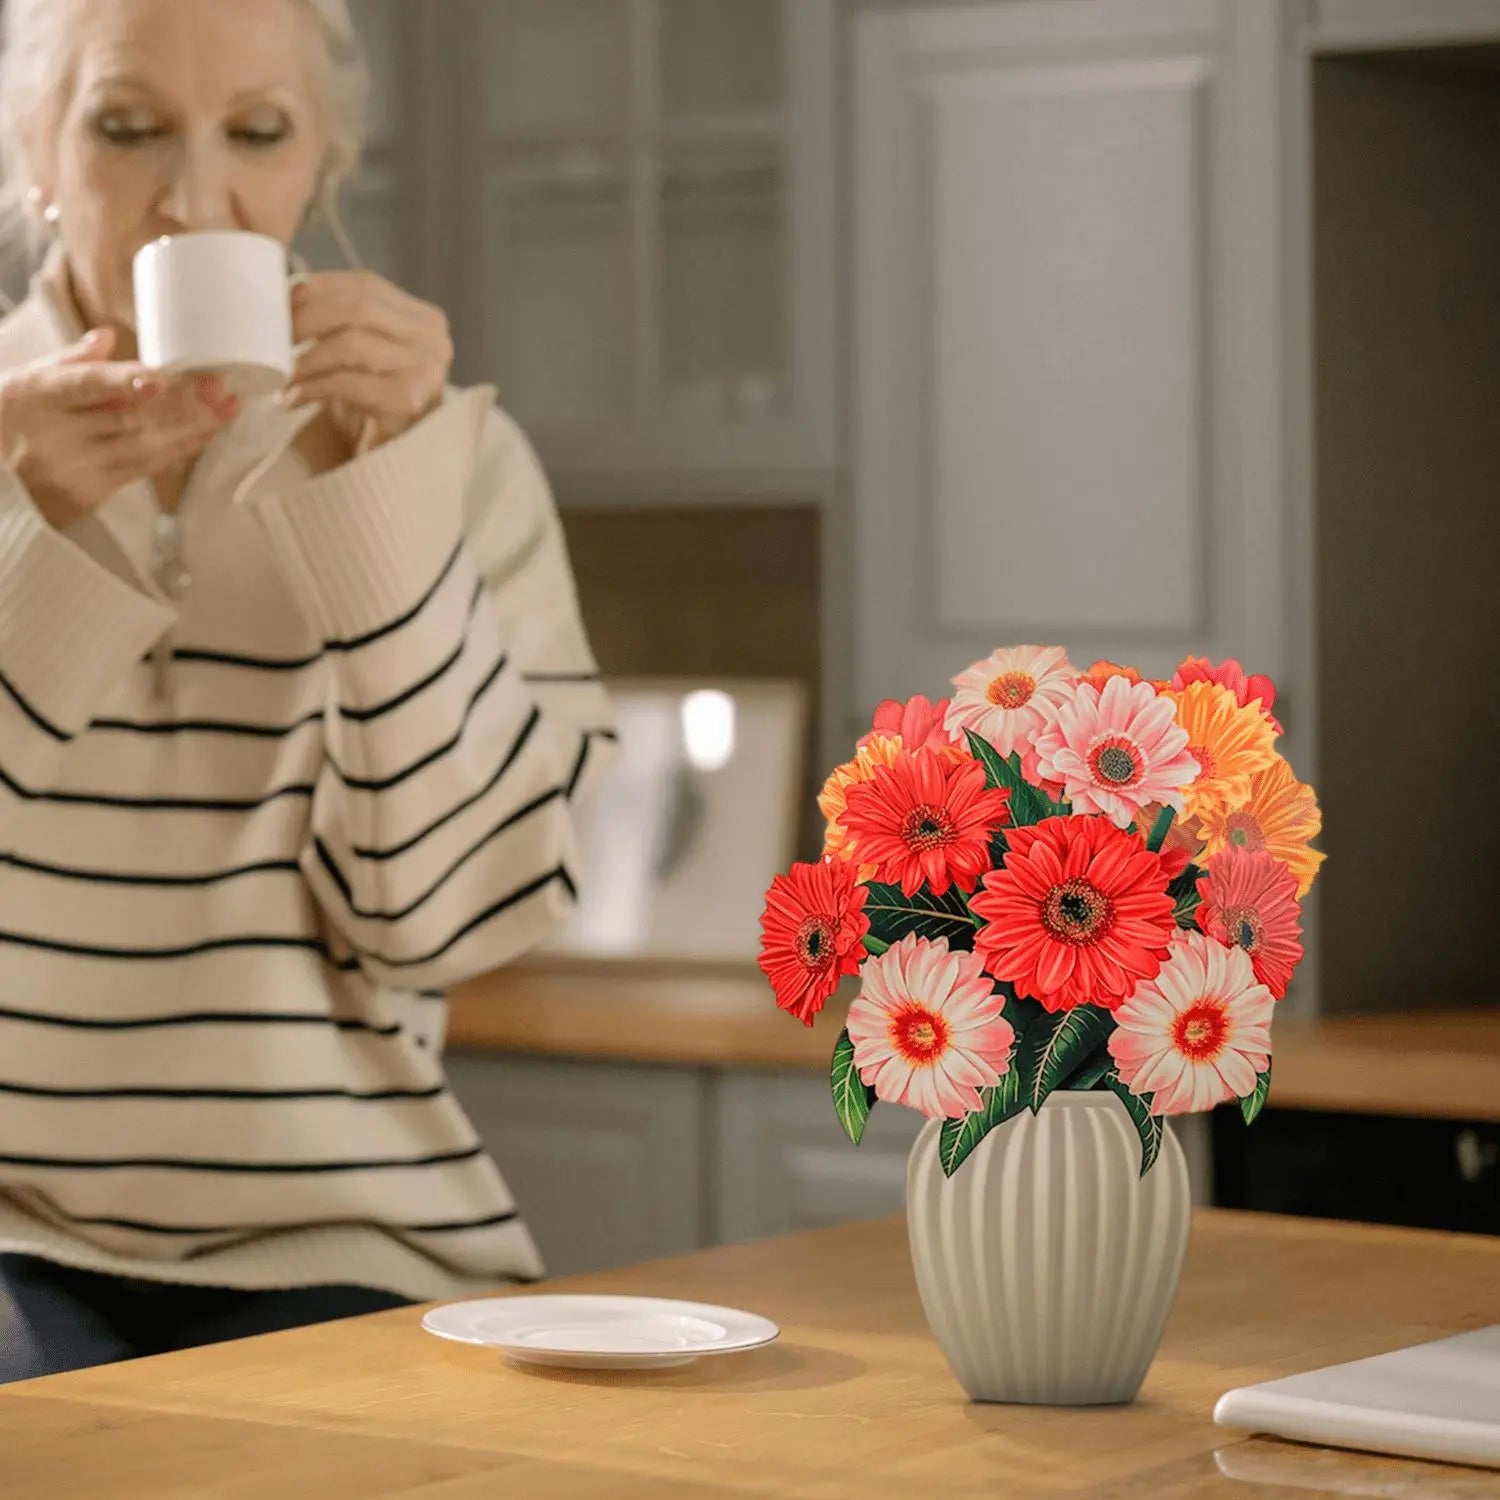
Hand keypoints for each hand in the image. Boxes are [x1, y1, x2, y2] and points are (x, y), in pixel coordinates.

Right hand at [0, 329, 238, 529]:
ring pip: (145, 447)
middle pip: (129, 417)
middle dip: (181, 404)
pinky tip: (204, 435)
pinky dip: (178, 451)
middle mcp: (60, 433)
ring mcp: (78, 468)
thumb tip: (107, 336)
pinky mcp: (93, 494)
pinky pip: (144, 470)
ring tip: (226, 410)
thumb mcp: (24, 383)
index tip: (158, 379)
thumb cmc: (8, 423)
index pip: (85, 385)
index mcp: (38, 394)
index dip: (123, 382)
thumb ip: (70, 360)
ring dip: (191, 429)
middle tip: (220, 388)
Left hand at [283, 271, 452, 454]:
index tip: (281, 302)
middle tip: (272, 337)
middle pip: (358, 307)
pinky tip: (292, 398)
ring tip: (279, 373)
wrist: (405, 460)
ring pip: (351, 343)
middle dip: (307, 319)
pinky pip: (347, 382)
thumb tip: (286, 295)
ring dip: (306, 357)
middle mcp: (432, 340)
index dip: (318, 288)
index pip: (365, 285)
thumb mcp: (369, 355)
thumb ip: (345, 324)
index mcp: (424, 319)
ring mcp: (425, 370)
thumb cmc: (381, 405)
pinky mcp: (408, 401)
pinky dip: (313, 387)